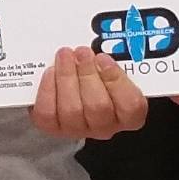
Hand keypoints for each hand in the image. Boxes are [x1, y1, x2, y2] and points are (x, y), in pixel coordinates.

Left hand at [33, 46, 147, 139]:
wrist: (77, 91)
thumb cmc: (101, 77)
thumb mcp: (115, 67)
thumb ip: (112, 61)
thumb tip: (96, 49)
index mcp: (129, 115)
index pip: (130, 105)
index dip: (116, 80)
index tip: (103, 58)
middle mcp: (105, 127)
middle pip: (98, 106)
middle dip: (87, 74)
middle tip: (81, 52)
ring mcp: (79, 129)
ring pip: (72, 110)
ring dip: (66, 77)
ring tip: (65, 56)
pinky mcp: (54, 127)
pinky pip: (48, 113)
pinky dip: (47, 89)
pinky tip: (50, 71)